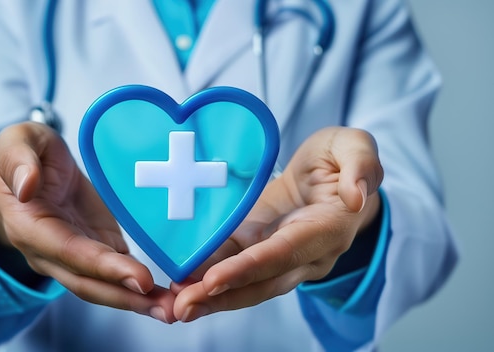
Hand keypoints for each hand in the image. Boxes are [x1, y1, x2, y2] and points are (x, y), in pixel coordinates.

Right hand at [0, 122, 175, 322]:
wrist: (32, 166)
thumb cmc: (24, 151)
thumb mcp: (16, 141)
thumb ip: (18, 161)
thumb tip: (26, 186)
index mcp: (29, 225)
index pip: (68, 252)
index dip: (104, 268)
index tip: (140, 279)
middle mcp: (49, 251)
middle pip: (88, 281)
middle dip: (127, 298)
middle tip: (169, 309)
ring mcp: (73, 254)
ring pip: (104, 285)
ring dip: (138, 301)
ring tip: (173, 309)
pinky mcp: (95, 248)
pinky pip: (116, 273)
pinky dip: (140, 288)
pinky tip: (166, 295)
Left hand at [171, 127, 383, 321]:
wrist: (329, 173)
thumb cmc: (340, 157)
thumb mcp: (354, 145)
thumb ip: (361, 165)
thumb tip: (357, 197)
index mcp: (327, 230)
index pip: (284, 254)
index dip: (250, 268)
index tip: (214, 280)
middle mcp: (303, 254)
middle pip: (261, 282)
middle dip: (221, 296)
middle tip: (181, 307)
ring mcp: (277, 254)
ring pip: (244, 282)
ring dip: (208, 296)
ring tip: (172, 305)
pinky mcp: (256, 246)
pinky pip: (231, 266)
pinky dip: (206, 278)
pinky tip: (179, 285)